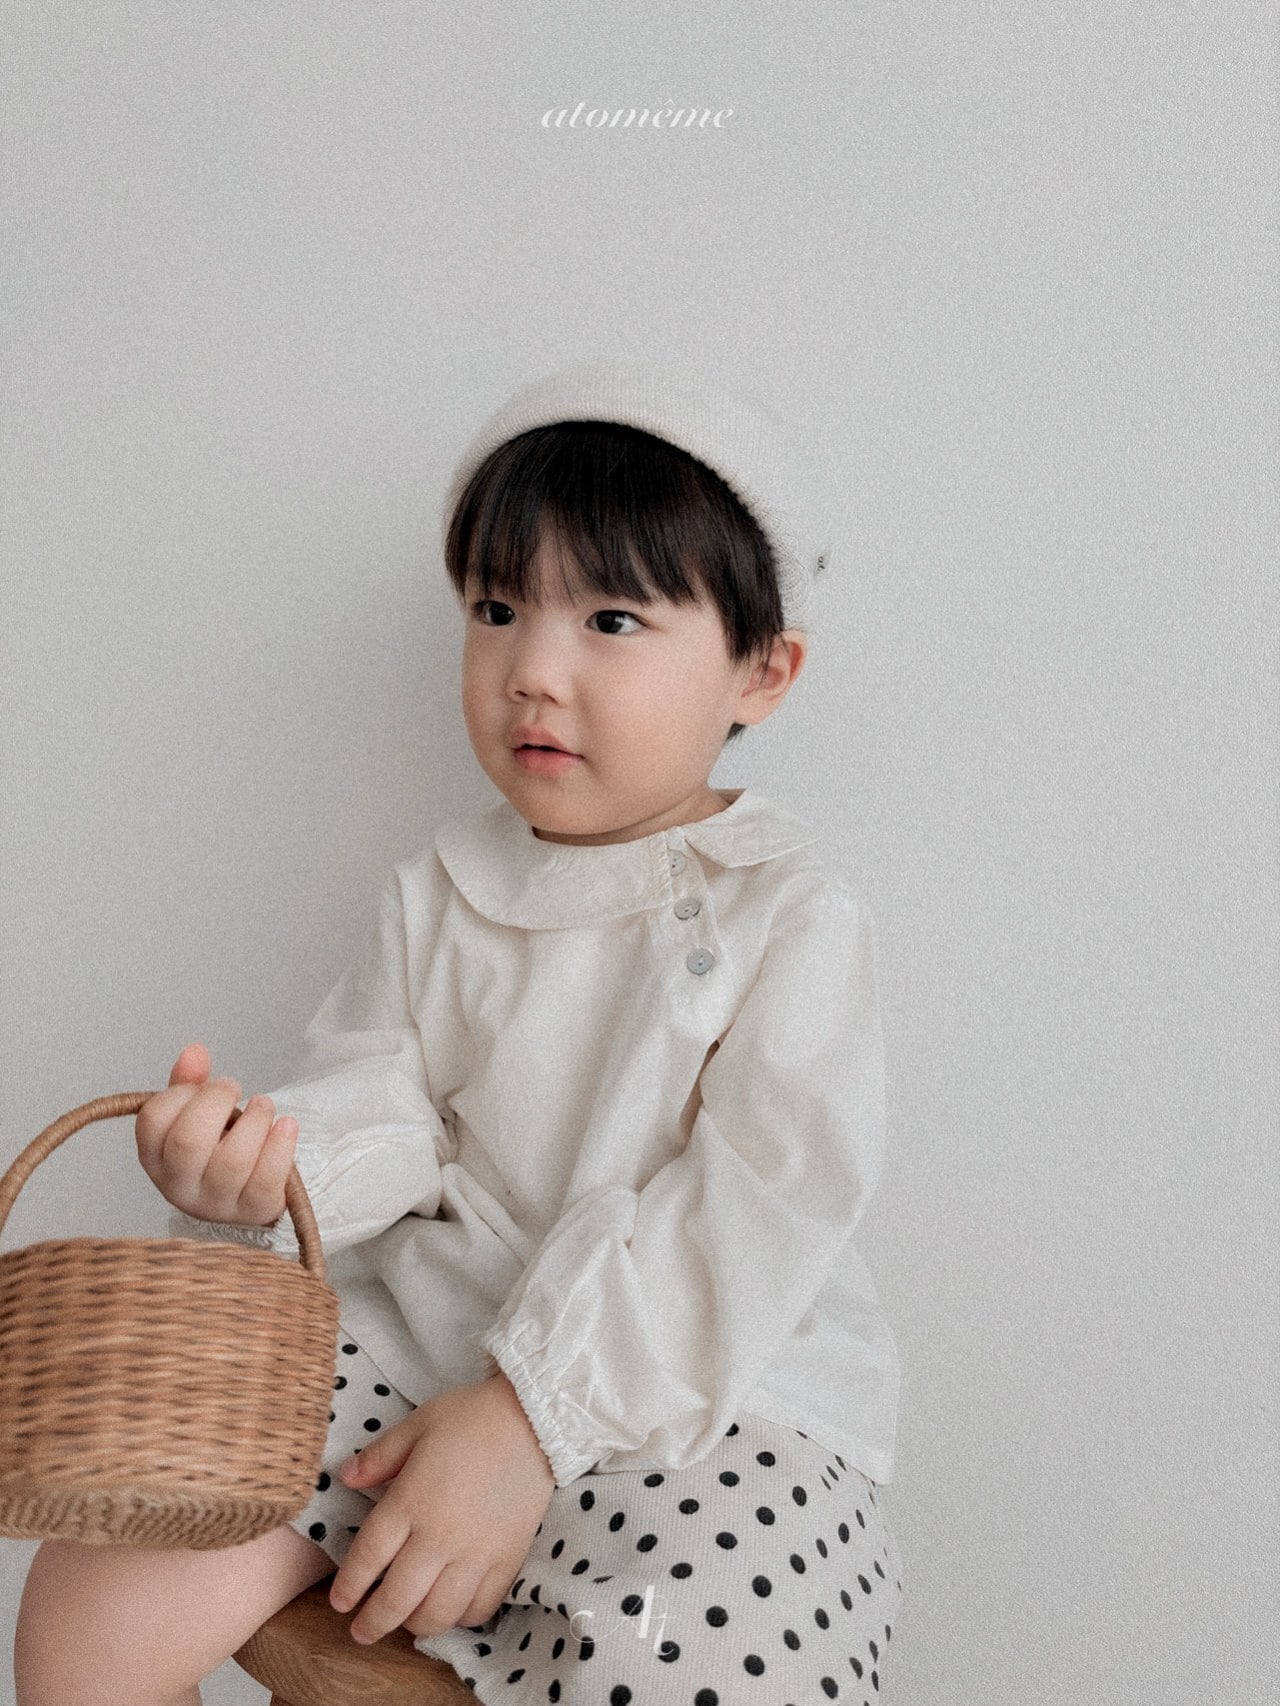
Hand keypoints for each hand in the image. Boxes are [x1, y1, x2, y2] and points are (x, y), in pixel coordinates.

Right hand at [135, 1041, 297, 1227]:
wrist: (245, 1193)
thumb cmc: (215, 1147)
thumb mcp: (195, 1114)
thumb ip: (190, 1083)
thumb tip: (194, 1052)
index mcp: (156, 1157)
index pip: (153, 1120)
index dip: (181, 1093)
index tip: (203, 1085)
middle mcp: (179, 1185)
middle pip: (190, 1141)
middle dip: (217, 1102)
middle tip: (234, 1088)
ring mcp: (215, 1204)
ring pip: (232, 1161)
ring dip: (255, 1121)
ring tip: (265, 1105)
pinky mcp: (253, 1212)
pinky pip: (266, 1181)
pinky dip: (281, 1147)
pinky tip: (287, 1125)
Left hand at [327, 1370, 556, 1643]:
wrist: (535, 1421)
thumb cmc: (472, 1417)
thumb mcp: (418, 1425)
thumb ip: (379, 1456)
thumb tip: (345, 1478)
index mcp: (411, 1501)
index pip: (369, 1558)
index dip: (349, 1586)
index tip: (340, 1602)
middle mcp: (440, 1536)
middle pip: (398, 1598)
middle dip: (373, 1623)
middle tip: (361, 1631)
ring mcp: (476, 1554)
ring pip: (438, 1613)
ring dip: (414, 1626)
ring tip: (405, 1622)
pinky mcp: (507, 1561)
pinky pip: (480, 1608)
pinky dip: (460, 1619)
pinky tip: (450, 1609)